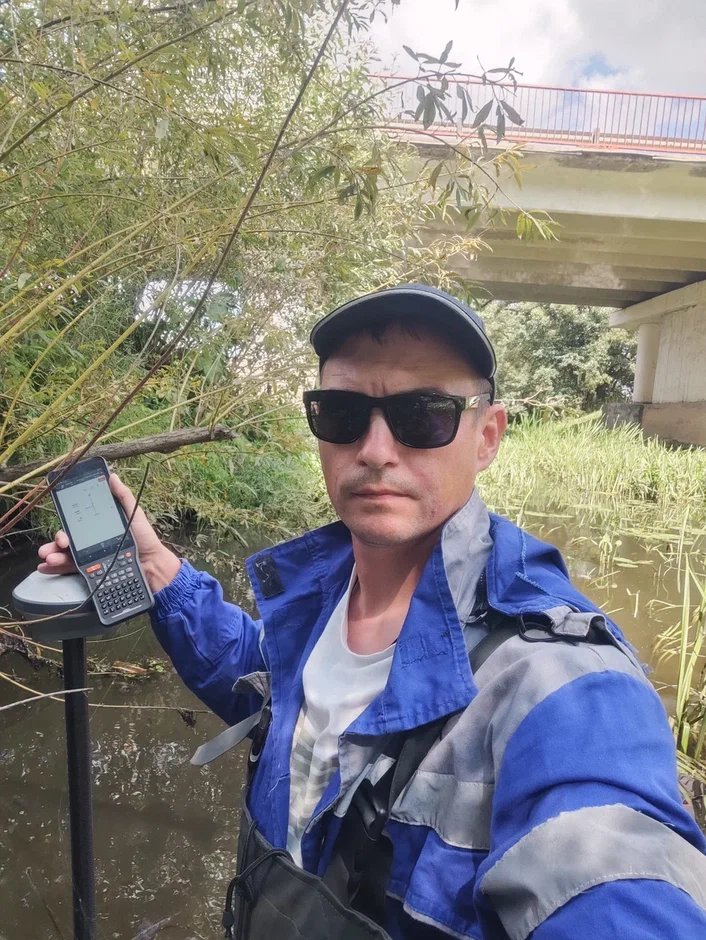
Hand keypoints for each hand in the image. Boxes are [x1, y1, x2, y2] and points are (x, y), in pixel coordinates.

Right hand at [38, 473, 181, 592]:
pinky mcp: (92, 570)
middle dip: (57, 541)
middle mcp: (91, 540)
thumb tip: (113, 476)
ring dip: (54, 554)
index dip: (66, 525)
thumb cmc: (145, 539)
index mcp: (98, 527)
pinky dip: (57, 568)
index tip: (63, 528)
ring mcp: (91, 556)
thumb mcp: (134, 515)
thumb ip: (123, 497)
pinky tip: (49, 567)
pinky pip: (71, 568)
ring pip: (66, 553)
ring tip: (50, 558)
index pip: (77, 524)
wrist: (152, 565)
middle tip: (59, 543)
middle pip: (68, 539)